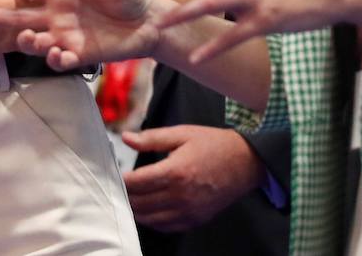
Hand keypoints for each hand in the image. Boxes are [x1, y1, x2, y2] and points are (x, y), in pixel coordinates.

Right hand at [0, 0, 164, 70]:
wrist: (145, 24)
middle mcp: (57, 15)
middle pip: (22, 16)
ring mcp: (65, 36)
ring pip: (36, 41)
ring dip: (27, 40)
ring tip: (25, 36)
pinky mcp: (78, 55)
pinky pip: (60, 60)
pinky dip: (56, 59)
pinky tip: (56, 55)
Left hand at [122, 125, 264, 231]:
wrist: (245, 162)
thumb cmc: (213, 144)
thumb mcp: (183, 133)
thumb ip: (152, 138)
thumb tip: (126, 138)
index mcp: (175, 171)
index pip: (137, 183)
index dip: (122, 180)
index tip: (115, 175)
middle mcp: (180, 195)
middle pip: (140, 203)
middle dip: (126, 195)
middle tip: (118, 188)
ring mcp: (188, 211)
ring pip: (150, 218)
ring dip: (136, 210)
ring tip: (129, 199)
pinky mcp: (195, 220)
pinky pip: (166, 227)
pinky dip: (153, 221)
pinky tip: (148, 211)